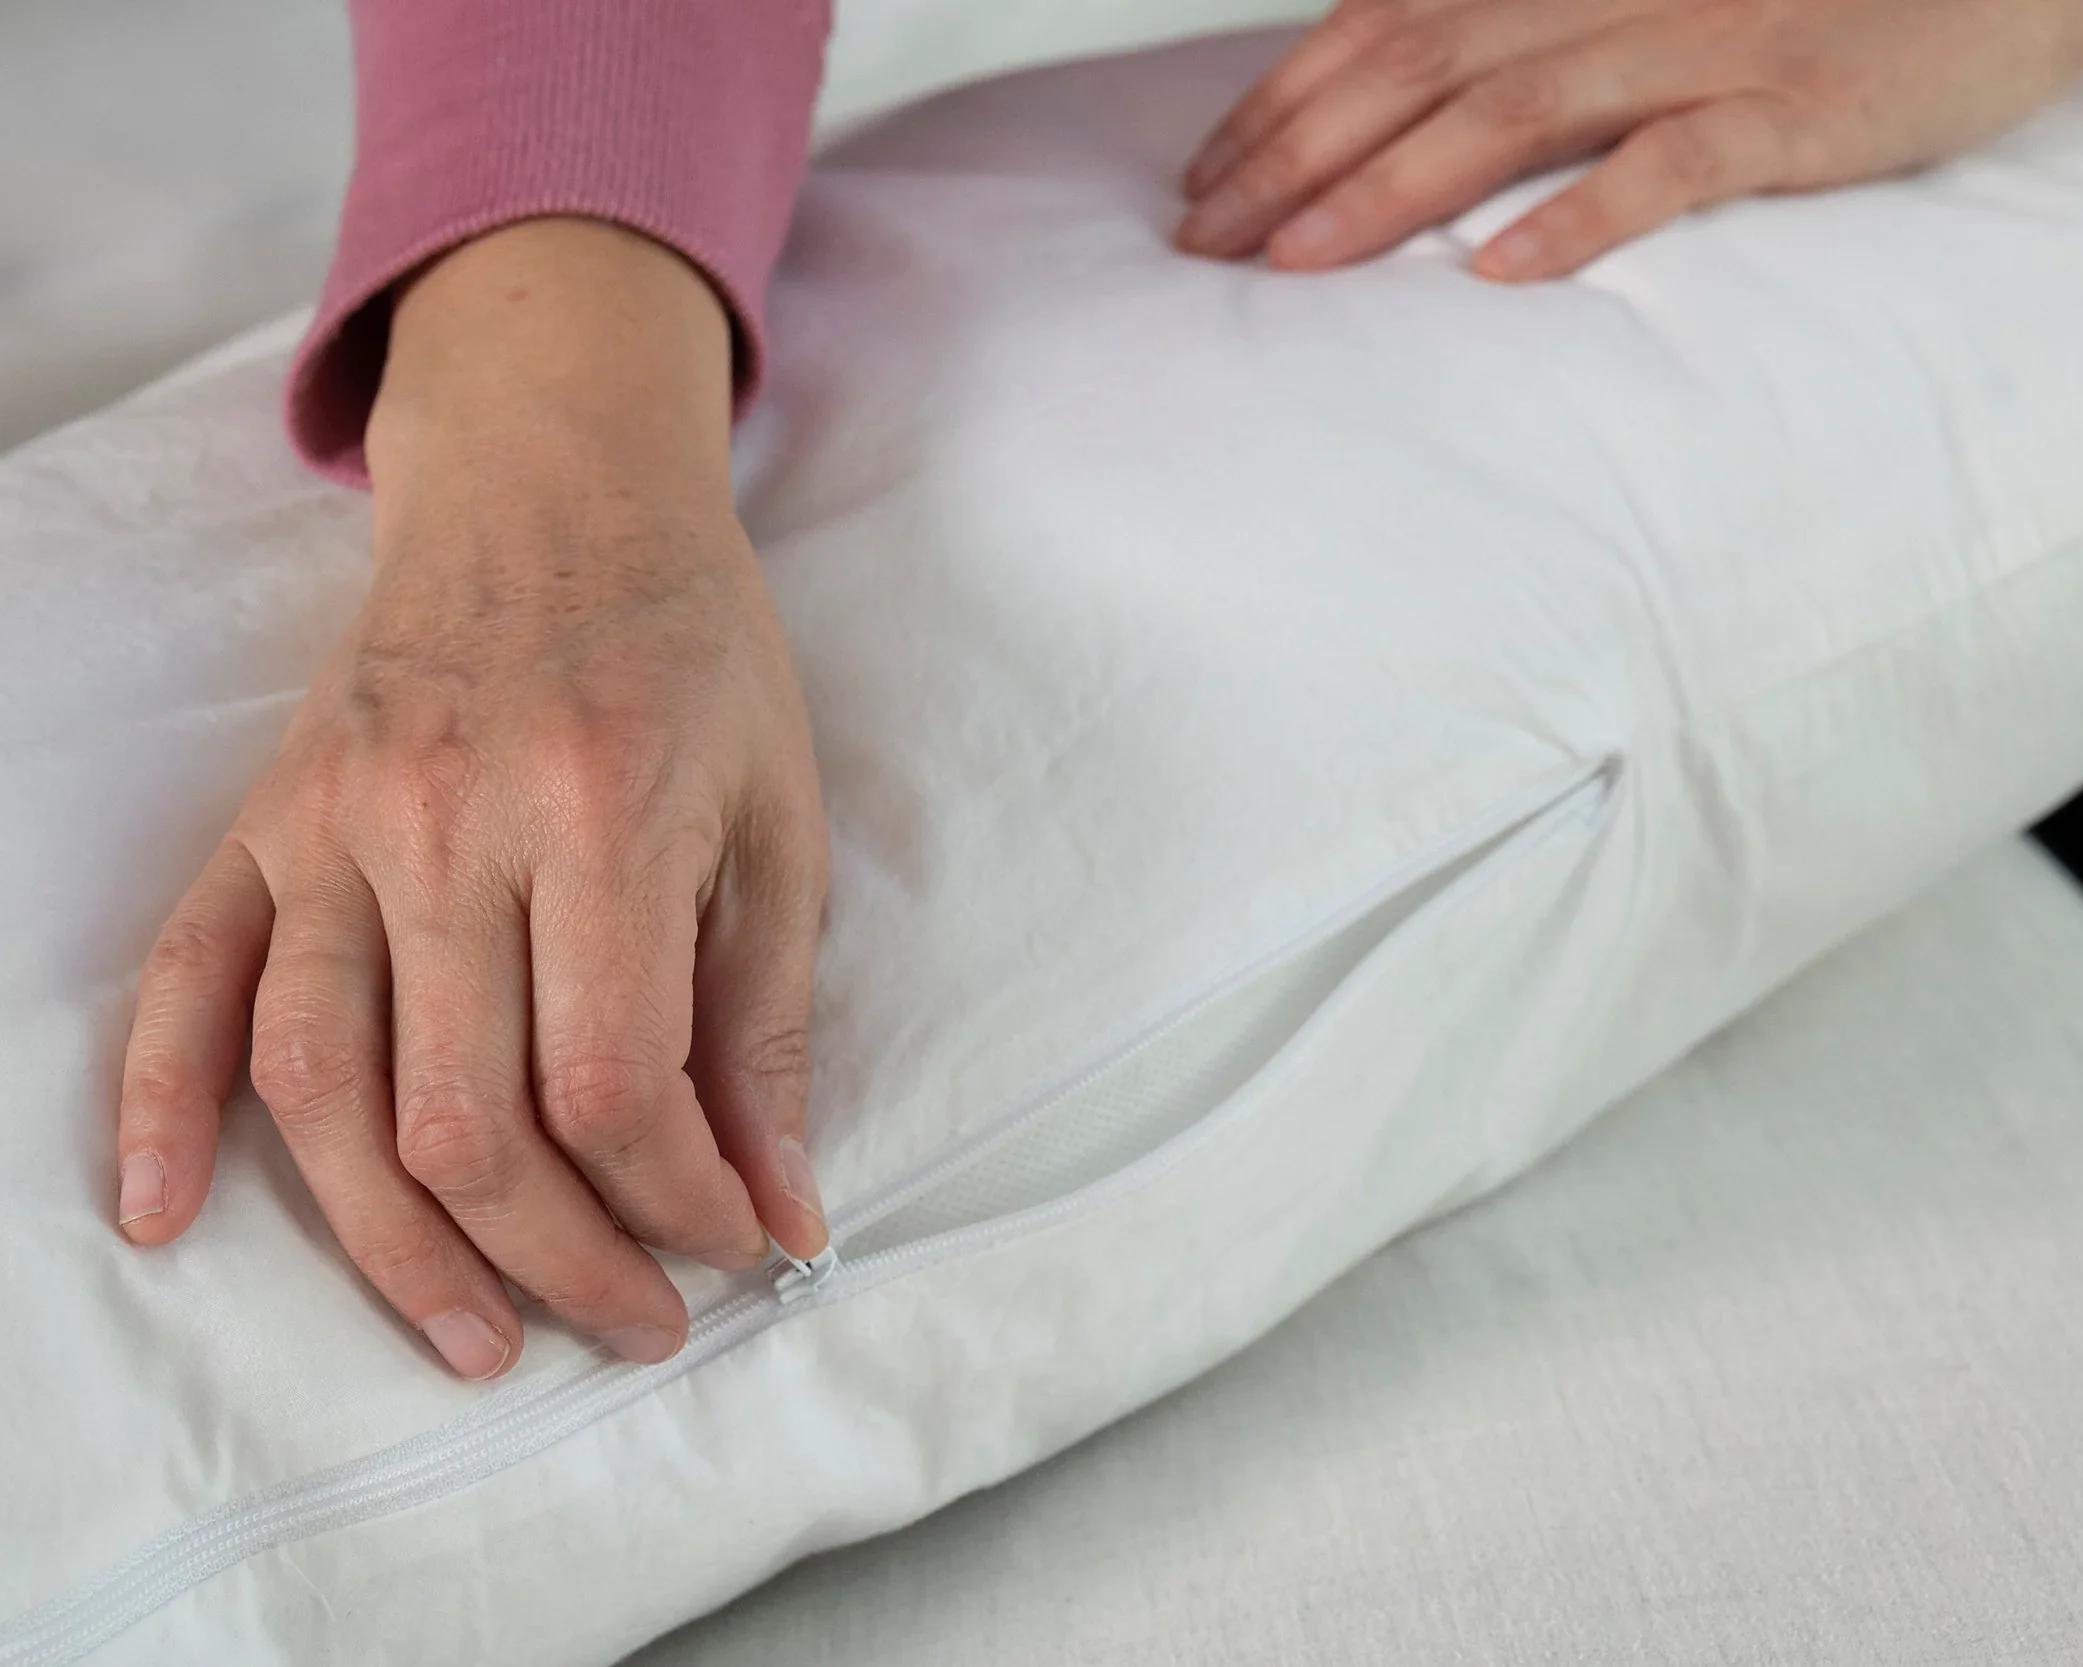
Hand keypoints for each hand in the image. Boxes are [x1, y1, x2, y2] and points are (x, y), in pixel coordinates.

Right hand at [113, 219, 830, 1378]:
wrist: (556, 489)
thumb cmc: (692, 653)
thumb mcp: (778, 818)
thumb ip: (767, 1021)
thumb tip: (781, 1208)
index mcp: (600, 813)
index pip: (615, 1084)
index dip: (679, 1202)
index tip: (731, 1241)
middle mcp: (445, 823)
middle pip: (469, 1121)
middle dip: (563, 1262)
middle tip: (636, 1324)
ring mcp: (333, 825)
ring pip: (325, 1092)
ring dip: (396, 1251)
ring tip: (476, 1342)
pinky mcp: (266, 822)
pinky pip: (187, 979)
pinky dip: (160, 1106)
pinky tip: (162, 1215)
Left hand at [1177, 0, 2082, 277]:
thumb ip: (1527, 35)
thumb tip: (1403, 107)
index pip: (1387, 21)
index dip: (1282, 100)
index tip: (1203, 183)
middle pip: (1419, 63)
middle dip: (1294, 154)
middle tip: (1204, 243)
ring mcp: (1708, 43)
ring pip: (1515, 107)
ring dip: (1389, 188)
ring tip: (1293, 265)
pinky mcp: (1795, 106)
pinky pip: (1675, 161)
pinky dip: (1583, 214)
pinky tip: (1499, 276)